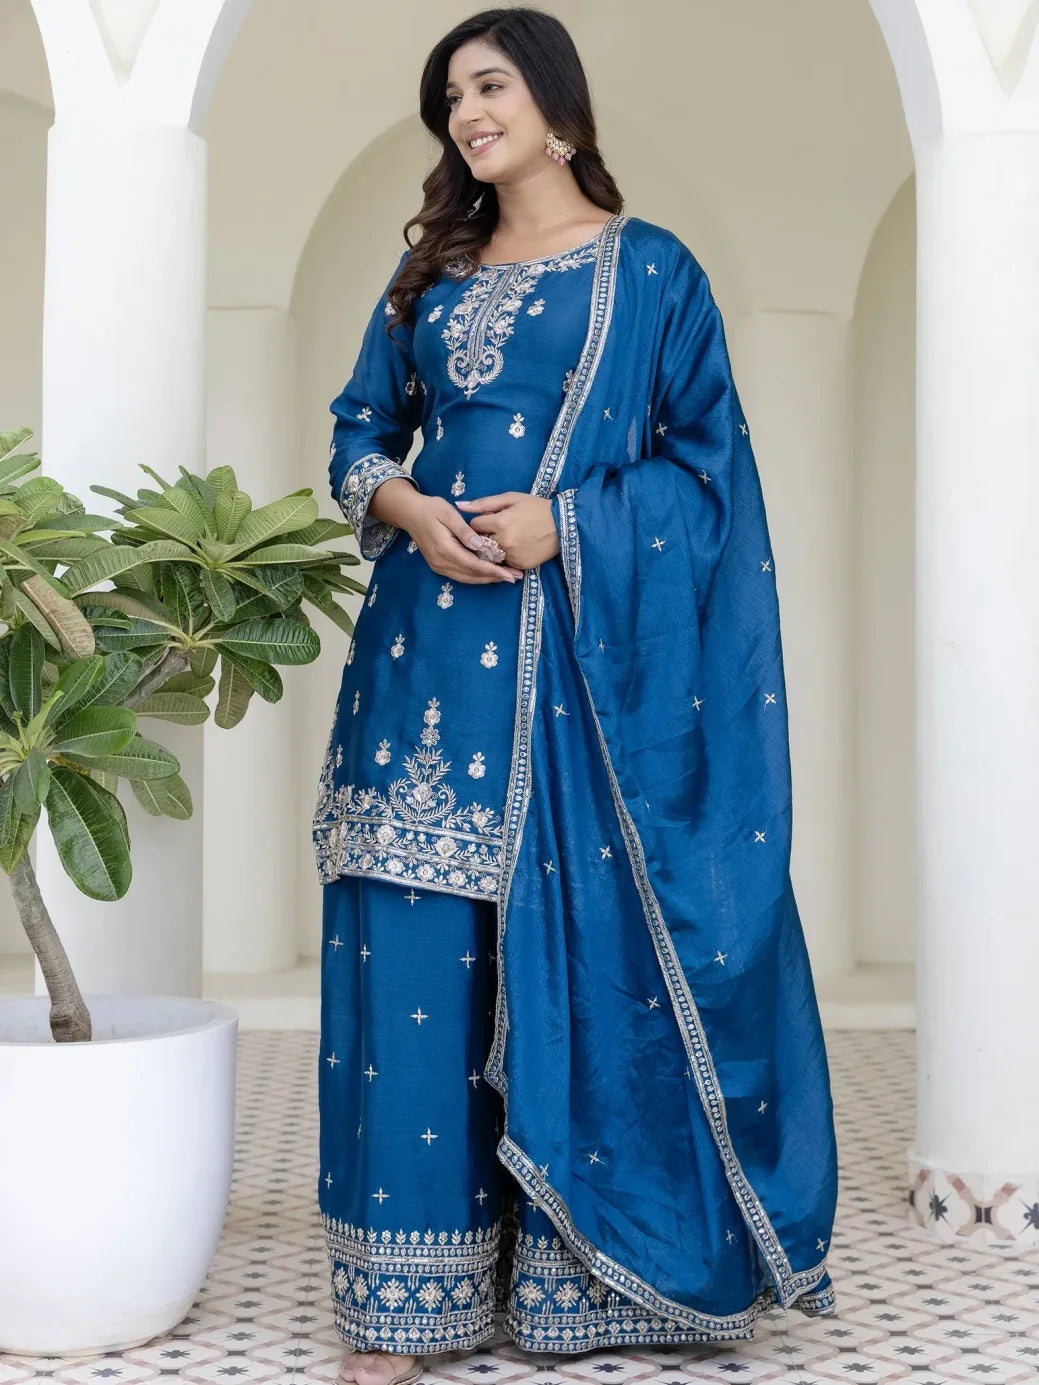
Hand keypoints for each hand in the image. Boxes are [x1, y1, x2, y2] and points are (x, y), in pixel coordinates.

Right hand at [371, 481, 523, 583]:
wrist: (410, 513)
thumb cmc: (431, 509)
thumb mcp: (448, 514)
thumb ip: (464, 531)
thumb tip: (479, 545)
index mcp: (445, 549)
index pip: (474, 564)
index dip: (493, 571)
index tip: (510, 574)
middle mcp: (441, 562)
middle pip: (472, 575)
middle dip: (494, 578)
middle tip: (515, 577)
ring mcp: (439, 566)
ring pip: (467, 578)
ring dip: (487, 579)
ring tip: (507, 578)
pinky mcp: (439, 565)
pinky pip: (461, 576)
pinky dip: (476, 576)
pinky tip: (489, 574)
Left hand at [454, 492, 559, 568]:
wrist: (564, 524)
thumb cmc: (536, 507)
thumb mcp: (511, 498)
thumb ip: (483, 503)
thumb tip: (459, 505)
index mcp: (500, 522)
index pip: (474, 526)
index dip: (480, 522)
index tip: (490, 519)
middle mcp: (504, 542)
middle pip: (481, 542)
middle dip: (485, 536)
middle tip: (499, 529)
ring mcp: (513, 555)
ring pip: (492, 555)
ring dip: (495, 548)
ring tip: (510, 537)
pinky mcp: (521, 565)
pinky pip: (505, 563)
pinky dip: (507, 556)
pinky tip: (518, 546)